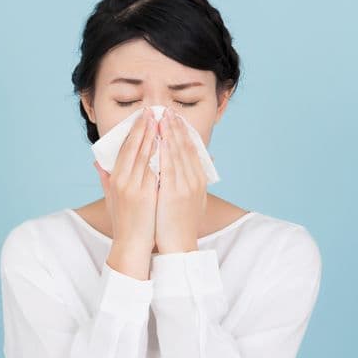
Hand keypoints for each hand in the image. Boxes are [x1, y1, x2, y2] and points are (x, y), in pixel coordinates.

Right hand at [94, 107, 158, 255]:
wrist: (131, 245)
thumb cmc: (123, 222)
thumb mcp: (110, 198)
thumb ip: (105, 179)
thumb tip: (98, 163)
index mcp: (115, 178)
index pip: (126, 148)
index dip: (135, 130)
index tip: (143, 116)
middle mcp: (123, 180)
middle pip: (136, 147)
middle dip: (146, 127)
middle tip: (154, 110)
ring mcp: (135, 187)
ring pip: (147, 155)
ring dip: (156, 135)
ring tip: (164, 121)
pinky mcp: (147, 195)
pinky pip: (157, 169)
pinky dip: (163, 155)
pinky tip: (170, 143)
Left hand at [154, 107, 207, 253]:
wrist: (179, 247)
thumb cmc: (179, 225)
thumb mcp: (191, 201)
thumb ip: (189, 183)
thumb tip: (190, 169)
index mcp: (197, 181)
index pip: (191, 150)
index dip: (183, 133)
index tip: (175, 118)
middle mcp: (194, 180)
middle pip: (185, 147)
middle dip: (176, 127)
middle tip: (168, 110)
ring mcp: (185, 186)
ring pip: (177, 153)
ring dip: (170, 132)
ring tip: (162, 116)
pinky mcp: (174, 193)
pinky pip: (168, 166)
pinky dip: (164, 150)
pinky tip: (159, 137)